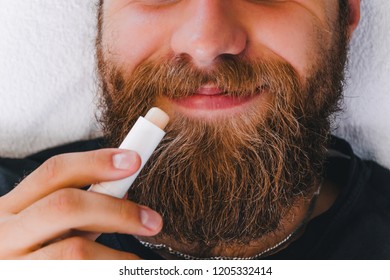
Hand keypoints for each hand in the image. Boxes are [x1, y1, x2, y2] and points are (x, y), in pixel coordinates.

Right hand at [0, 149, 162, 258]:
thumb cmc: (33, 254)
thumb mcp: (46, 228)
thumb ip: (78, 211)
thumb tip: (124, 192)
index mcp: (11, 208)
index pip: (54, 171)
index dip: (97, 162)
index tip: (134, 161)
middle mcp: (6, 233)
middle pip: (66, 205)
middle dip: (116, 210)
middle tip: (153, 221)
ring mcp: (13, 266)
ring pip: (74, 251)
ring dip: (117, 256)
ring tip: (137, 263)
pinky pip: (76, 276)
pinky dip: (107, 273)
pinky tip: (119, 273)